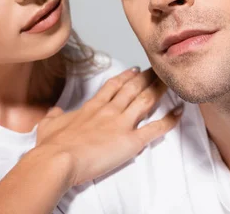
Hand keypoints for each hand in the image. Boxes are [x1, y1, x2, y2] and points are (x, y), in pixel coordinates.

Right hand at [35, 68, 181, 185]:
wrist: (57, 159)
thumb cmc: (52, 146)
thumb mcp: (48, 125)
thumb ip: (54, 116)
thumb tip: (54, 111)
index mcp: (92, 107)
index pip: (112, 86)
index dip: (125, 77)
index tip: (134, 70)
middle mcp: (109, 110)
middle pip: (133, 88)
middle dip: (147, 78)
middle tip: (158, 70)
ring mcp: (121, 123)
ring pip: (146, 101)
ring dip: (159, 90)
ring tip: (171, 82)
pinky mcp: (130, 140)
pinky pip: (155, 128)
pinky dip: (170, 120)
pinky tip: (180, 112)